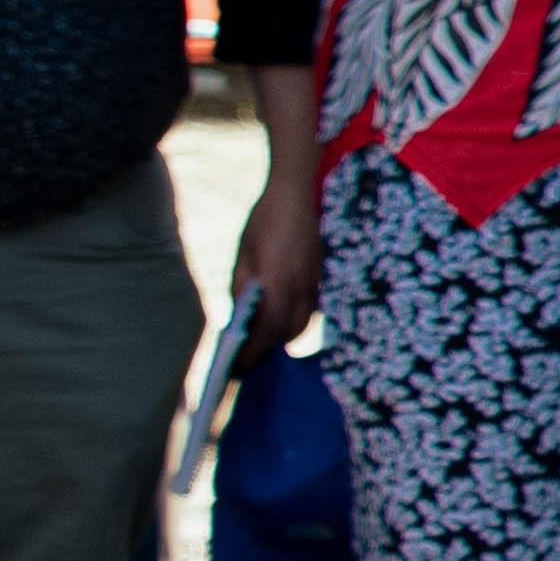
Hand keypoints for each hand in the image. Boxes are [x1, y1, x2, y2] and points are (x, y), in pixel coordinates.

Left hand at [234, 157, 324, 346]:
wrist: (297, 194)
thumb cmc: (263, 223)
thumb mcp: (243, 257)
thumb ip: (242, 289)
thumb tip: (239, 317)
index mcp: (279, 286)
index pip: (266, 333)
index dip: (252, 353)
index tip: (238, 366)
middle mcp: (302, 291)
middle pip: (288, 333)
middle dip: (269, 348)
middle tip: (248, 354)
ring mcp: (316, 284)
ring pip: (302, 323)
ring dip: (283, 334)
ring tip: (263, 337)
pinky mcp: (321, 277)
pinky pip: (310, 309)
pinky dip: (295, 319)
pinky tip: (280, 313)